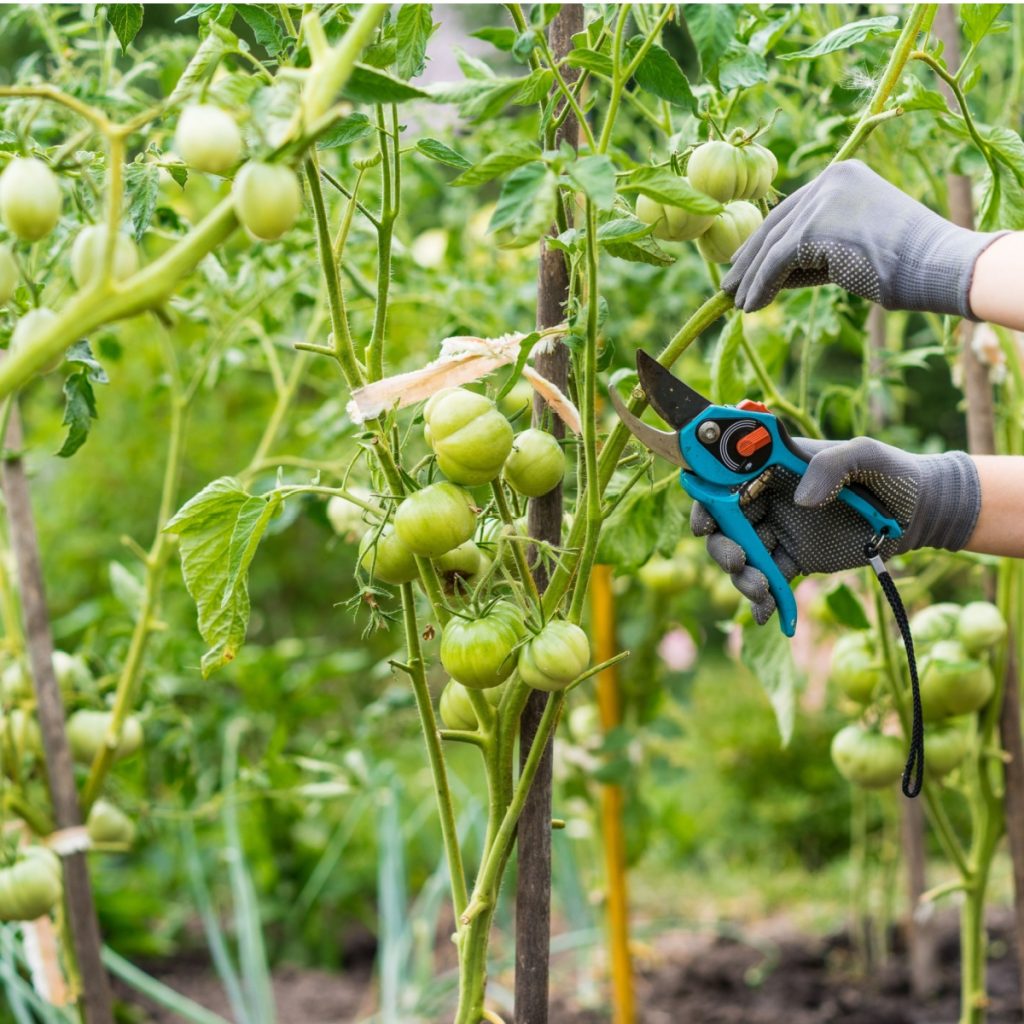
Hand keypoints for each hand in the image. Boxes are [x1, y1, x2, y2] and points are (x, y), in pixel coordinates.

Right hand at [691, 436, 980, 624]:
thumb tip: (800, 499)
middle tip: (739, 563)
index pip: (726, 480)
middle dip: (723, 547)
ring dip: (743, 577)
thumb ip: (831, 466)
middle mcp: (770, 498)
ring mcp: (780, 530)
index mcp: (775, 467)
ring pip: (744, 555)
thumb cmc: (893, 473)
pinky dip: (765, 600)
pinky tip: (769, 616)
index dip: (707, 500)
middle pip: (726, 523)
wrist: (922, 512)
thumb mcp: (866, 455)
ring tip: (763, 591)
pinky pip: (771, 580)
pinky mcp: (795, 559)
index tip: (705, 524)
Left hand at [722, 161, 1005, 316]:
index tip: (744, 263)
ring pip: (772, 245)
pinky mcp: (812, 229)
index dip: (764, 240)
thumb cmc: (904, 263)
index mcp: (841, 175)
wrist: (934, 264)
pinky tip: (752, 307)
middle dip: (750, 258)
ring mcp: (820, 201)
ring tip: (737, 302)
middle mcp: (828, 179)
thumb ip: (815, 248)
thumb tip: (775, 272)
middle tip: (730, 284)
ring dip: (751, 278)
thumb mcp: (851, 244)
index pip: (792, 211)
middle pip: (775, 224)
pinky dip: (760, 286)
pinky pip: (775, 262)